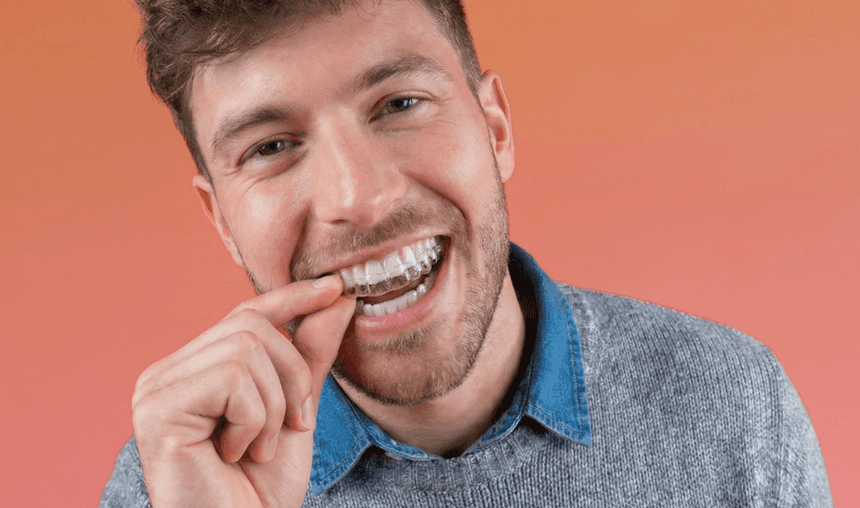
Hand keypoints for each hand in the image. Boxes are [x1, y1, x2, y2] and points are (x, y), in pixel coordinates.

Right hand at [131, 275, 352, 506]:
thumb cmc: (261, 486)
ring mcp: (156, 389)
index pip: (245, 315)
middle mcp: (167, 372)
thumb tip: (338, 299)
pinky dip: (254, 419)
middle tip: (295, 425)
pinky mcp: (156, 409)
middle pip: (251, 327)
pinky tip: (238, 454)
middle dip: (292, 374)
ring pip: (245, 349)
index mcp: (194, 370)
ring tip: (261, 447)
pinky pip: (231, 379)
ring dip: (274, 404)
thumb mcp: (297, 409)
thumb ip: (310, 355)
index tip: (335, 286)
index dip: (291, 297)